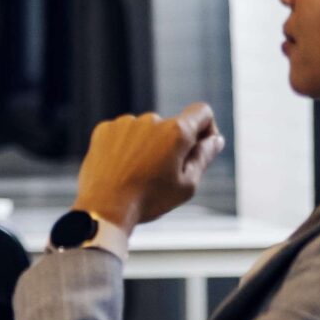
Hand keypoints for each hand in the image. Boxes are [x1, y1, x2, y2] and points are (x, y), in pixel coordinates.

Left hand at [74, 104, 224, 233]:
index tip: (199, 147)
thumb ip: (204, 157)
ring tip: (137, 175)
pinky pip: (123, 134)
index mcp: (176, 132)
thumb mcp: (187, 184)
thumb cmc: (149, 199)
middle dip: (172, 146)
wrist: (103, 207)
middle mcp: (151, 119)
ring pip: (146, 132)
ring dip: (147, 147)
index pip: (202, 112)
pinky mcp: (104, 129)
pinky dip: (125, 147)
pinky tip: (120, 168)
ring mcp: (125, 122)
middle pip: (171, 127)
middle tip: (161, 176)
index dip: (207, 128)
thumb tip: (215, 139)